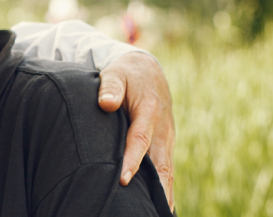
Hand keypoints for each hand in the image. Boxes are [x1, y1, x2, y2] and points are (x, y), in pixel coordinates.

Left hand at [98, 52, 174, 210]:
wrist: (147, 71)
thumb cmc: (125, 74)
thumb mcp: (115, 74)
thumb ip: (110, 87)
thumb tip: (105, 104)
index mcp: (149, 111)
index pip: (140, 140)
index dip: (132, 160)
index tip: (124, 180)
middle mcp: (162, 128)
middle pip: (160, 163)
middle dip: (155, 188)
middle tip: (143, 208)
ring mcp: (166, 138)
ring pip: (166, 170)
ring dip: (163, 192)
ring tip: (154, 212)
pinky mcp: (164, 144)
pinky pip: (166, 169)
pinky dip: (165, 188)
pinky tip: (160, 205)